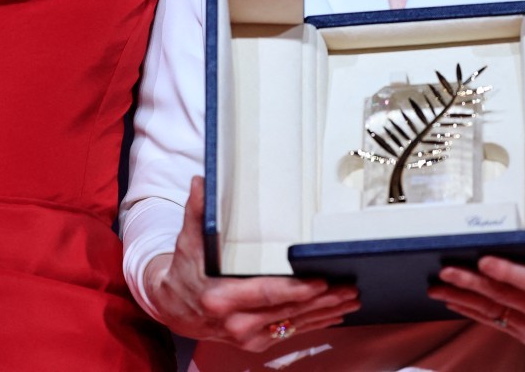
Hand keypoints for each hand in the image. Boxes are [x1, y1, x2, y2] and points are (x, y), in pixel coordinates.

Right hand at [143, 176, 360, 350]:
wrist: (174, 307)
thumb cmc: (186, 270)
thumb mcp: (189, 240)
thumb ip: (198, 212)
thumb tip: (200, 181)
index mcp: (220, 297)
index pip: (265, 294)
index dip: (294, 289)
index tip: (319, 281)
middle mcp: (236, 322)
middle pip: (287, 311)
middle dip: (321, 301)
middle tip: (348, 287)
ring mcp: (247, 337)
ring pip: (294, 324)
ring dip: (325, 312)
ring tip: (350, 298)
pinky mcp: (256, 343)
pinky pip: (291, 332)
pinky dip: (315, 323)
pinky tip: (335, 314)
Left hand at [427, 255, 524, 344]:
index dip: (507, 271)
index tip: (483, 259)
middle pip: (506, 296)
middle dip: (471, 282)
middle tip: (446, 270)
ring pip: (494, 311)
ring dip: (462, 298)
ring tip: (437, 286)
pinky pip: (496, 321)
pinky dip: (473, 311)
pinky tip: (454, 301)